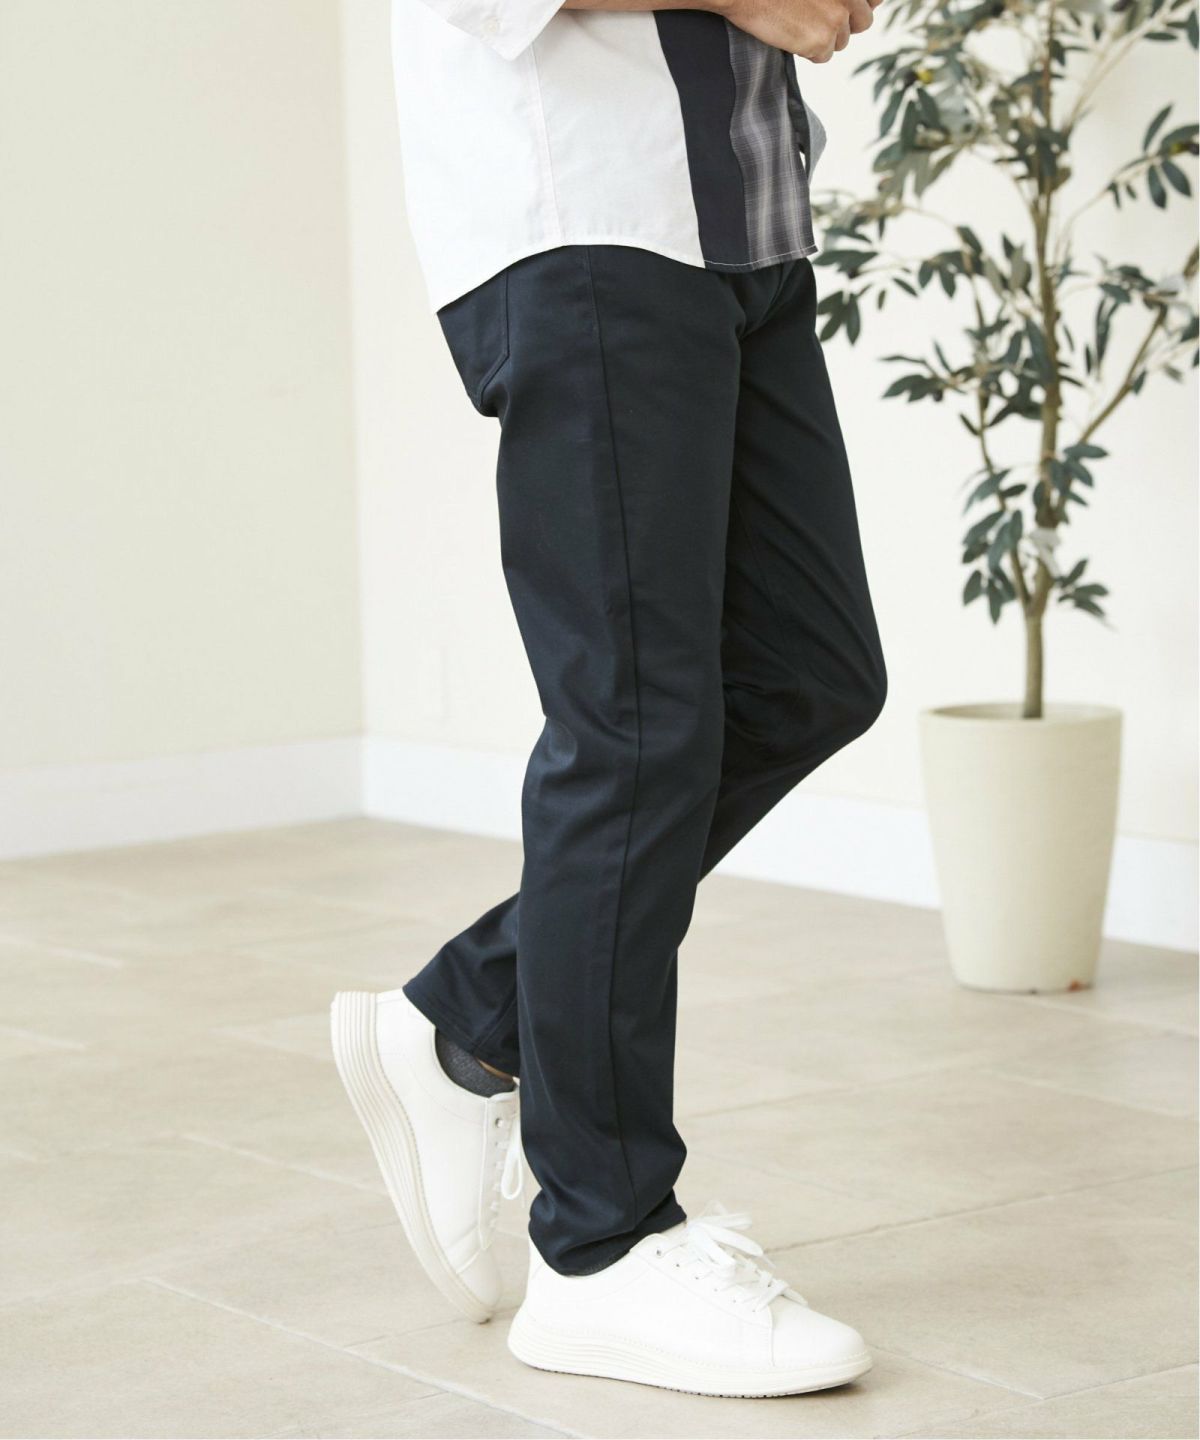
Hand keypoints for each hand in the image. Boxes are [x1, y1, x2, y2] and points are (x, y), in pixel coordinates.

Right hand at [722, 0, 880, 62]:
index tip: (845, 8)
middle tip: (818, 18)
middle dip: (844, 25)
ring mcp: (838, 19)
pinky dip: (809, 51)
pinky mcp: (822, 41)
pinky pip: (823, 56)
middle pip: (863, 23)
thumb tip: (868, 5)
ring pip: (842, 41)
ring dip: (823, 38)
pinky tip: (792, 33)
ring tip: (799, 21)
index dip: (860, 5)